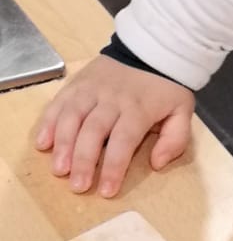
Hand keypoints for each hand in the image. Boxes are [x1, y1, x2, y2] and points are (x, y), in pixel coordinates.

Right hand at [34, 56, 194, 197]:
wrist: (152, 49)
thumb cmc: (166, 88)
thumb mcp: (182, 111)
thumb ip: (175, 139)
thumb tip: (157, 164)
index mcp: (139, 109)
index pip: (124, 140)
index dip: (114, 167)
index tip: (107, 191)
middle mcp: (112, 99)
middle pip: (93, 131)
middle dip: (83, 161)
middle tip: (77, 186)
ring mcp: (91, 89)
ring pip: (72, 117)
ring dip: (62, 144)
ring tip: (59, 169)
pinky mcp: (77, 83)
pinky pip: (59, 102)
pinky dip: (48, 123)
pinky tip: (43, 143)